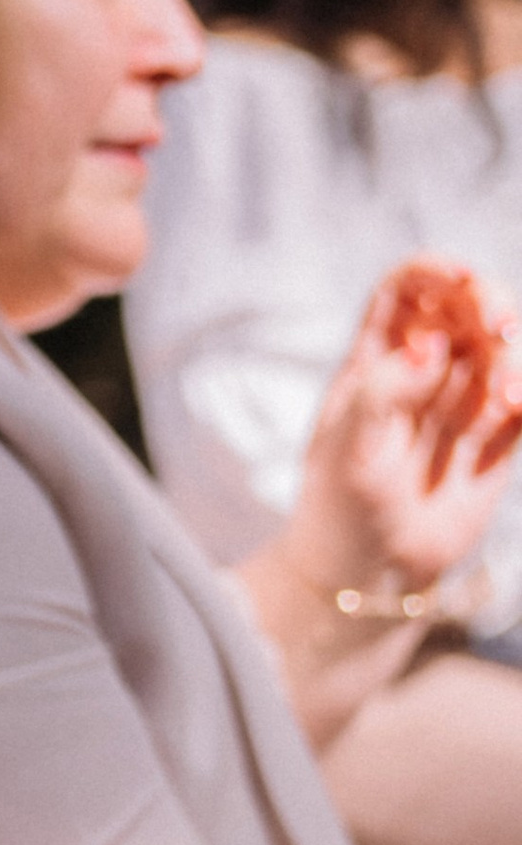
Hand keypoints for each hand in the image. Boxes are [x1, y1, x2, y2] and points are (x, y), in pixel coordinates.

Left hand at [282, 256, 521, 604]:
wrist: (370, 573)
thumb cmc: (341, 508)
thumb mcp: (349, 450)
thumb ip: (385, 392)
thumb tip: (432, 345)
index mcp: (375, 358)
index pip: (409, 288)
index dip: (436, 270)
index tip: (459, 278)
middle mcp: (424, 370)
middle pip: (469, 308)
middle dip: (492, 305)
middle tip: (500, 331)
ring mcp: (462, 402)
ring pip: (505, 350)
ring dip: (518, 355)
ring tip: (511, 396)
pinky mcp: (496, 439)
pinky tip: (520, 407)